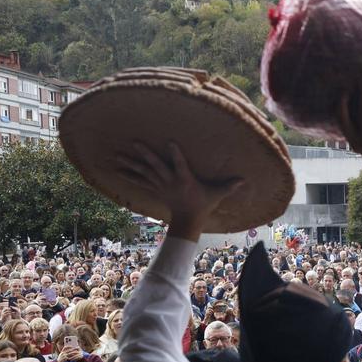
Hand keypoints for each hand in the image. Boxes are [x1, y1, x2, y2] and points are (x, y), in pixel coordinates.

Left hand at [116, 141, 243, 241]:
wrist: (188, 220)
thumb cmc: (203, 204)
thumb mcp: (217, 195)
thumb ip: (229, 186)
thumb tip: (245, 180)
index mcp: (185, 180)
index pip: (180, 165)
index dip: (176, 154)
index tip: (170, 142)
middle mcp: (170, 181)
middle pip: (156, 166)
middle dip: (145, 155)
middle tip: (134, 142)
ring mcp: (160, 185)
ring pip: (144, 172)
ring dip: (130, 163)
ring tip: (117, 155)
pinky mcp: (154, 189)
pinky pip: (139, 181)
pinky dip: (128, 175)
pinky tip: (117, 169)